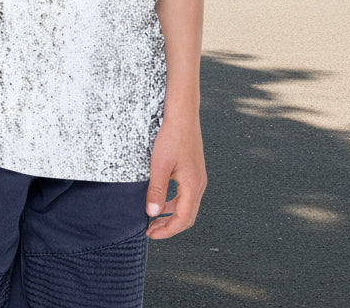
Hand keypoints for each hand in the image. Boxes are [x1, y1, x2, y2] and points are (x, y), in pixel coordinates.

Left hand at [146, 115, 205, 238]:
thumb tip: (152, 214)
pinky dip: (173, 203)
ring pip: (186, 206)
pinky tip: (161, 200)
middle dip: (169, 227)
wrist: (182, 115)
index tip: (150, 234)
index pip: (183, 219)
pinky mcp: (193, 171)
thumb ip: (157, 190)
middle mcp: (199, 184)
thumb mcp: (160, 165)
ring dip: (171, 215)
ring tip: (153, 218)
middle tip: (150, 231)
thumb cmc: (172, 137)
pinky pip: (185, 195)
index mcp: (193, 185)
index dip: (167, 231)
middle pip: (187, 216)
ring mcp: (197, 178)